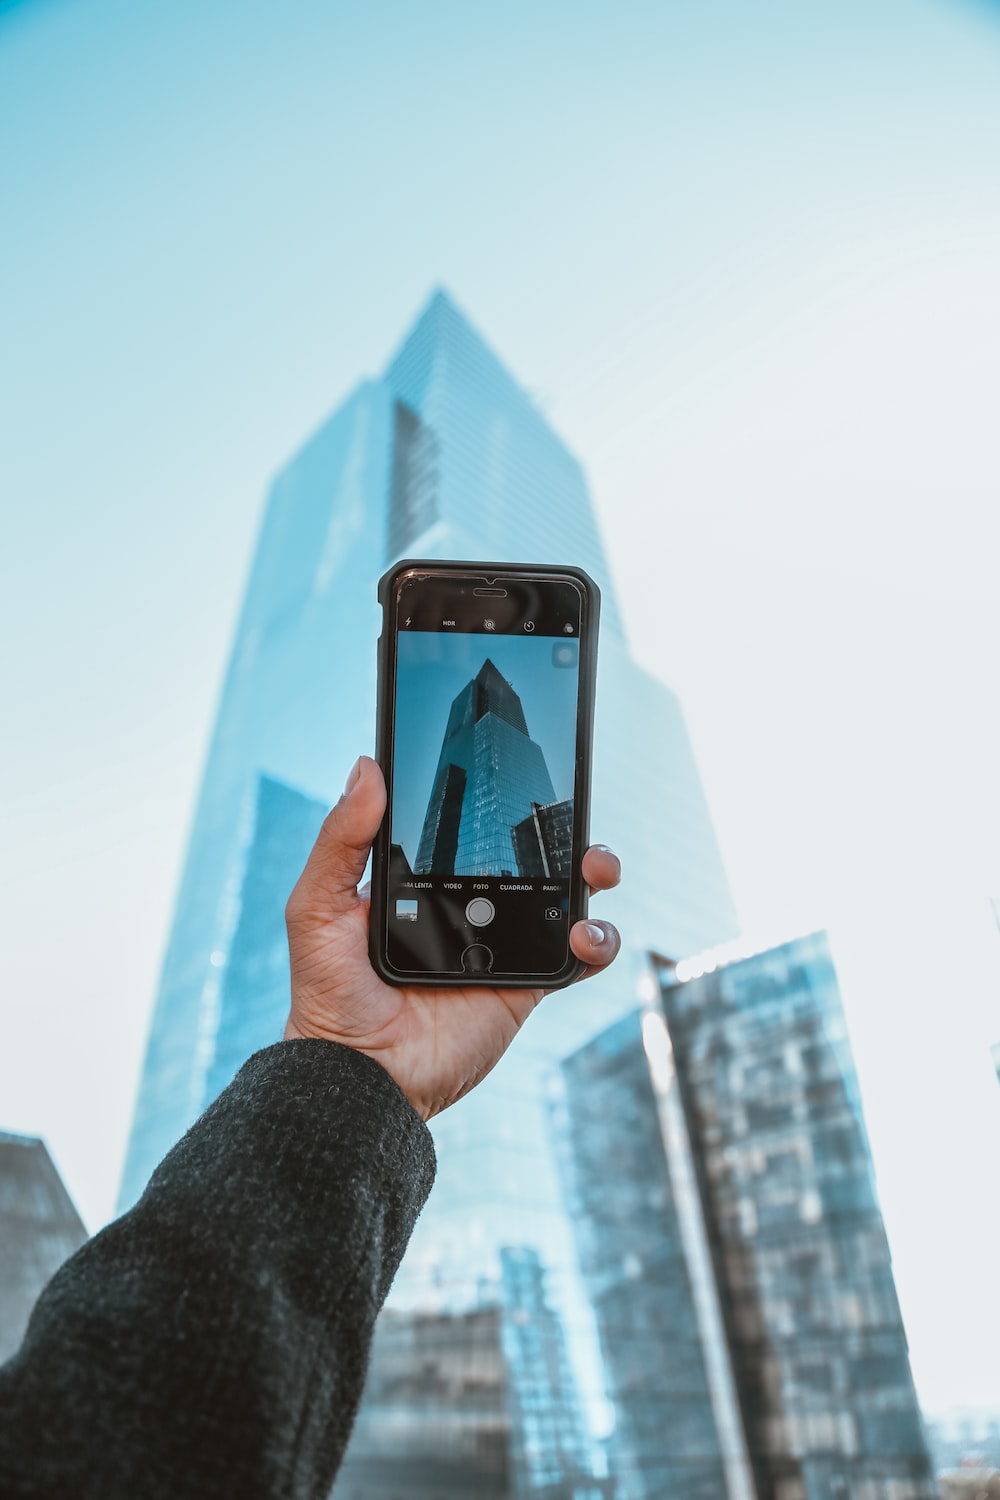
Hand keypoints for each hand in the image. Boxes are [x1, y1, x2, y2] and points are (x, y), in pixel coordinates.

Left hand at [284, 756, 620, 1119]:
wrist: (361, 1074)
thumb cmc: (328, 993)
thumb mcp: (318, 907)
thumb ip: (341, 839)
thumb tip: (367, 767)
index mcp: (424, 881)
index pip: (471, 830)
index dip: (502, 802)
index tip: (527, 771)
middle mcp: (469, 907)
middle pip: (531, 855)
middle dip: (564, 832)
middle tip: (572, 820)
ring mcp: (503, 944)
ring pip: (566, 897)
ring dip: (592, 874)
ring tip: (593, 869)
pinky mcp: (526, 985)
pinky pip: (577, 957)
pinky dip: (598, 940)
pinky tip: (585, 932)